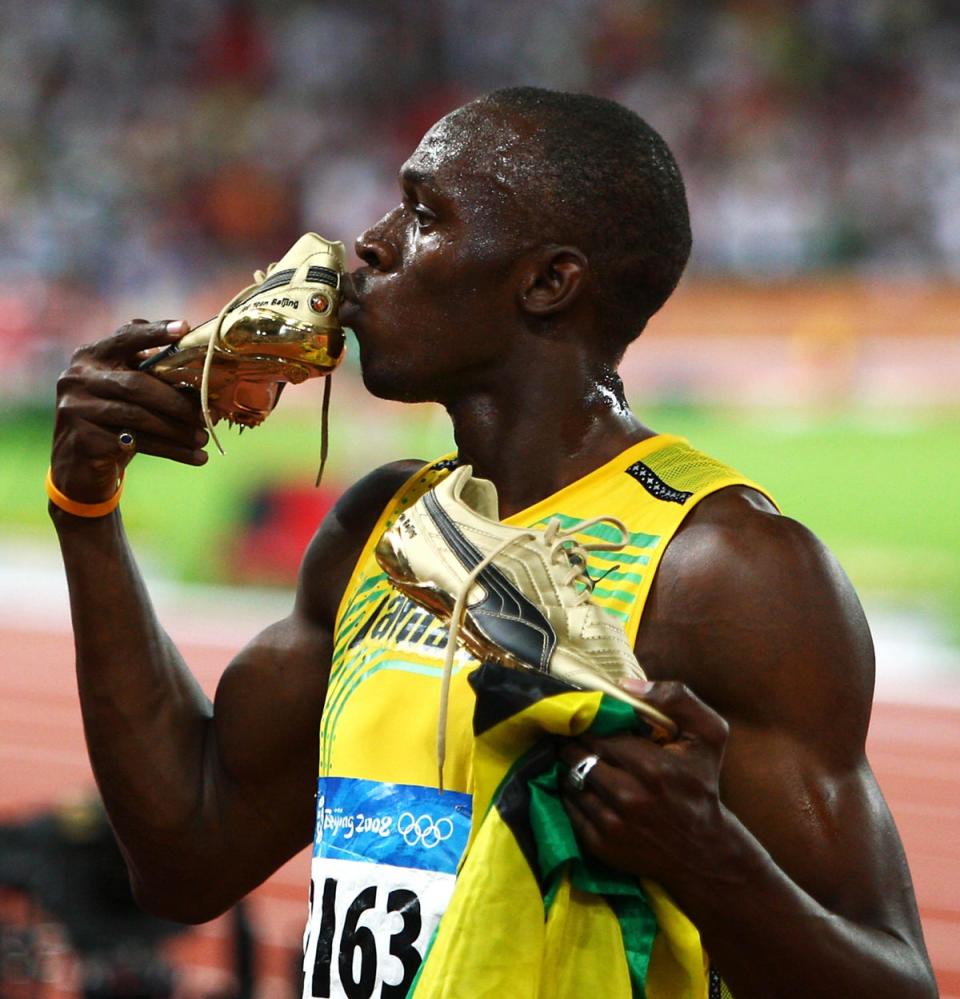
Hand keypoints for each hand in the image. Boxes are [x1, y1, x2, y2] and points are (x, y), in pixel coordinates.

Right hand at [51, 320, 207, 503]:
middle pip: (136, 384)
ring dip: (177, 429)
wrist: (80, 465)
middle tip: (207, 414)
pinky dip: (171, 450)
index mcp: (91, 356)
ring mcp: (75, 409)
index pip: (125, 338)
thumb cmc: (114, 421)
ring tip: (204, 438)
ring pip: (137, 416)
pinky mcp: (82, 439)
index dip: (155, 333)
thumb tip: (204, 374)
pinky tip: (195, 456)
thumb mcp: (126, 393)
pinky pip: (135, 444)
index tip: (185, 328)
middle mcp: (78, 378)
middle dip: (177, 401)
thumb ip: (150, 374)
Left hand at [559, 679, 733, 886]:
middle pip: (578, 756)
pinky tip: (581, 785)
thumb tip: (626, 685)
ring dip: (569, 766)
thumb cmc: (701, 785)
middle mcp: (628, 796)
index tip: (585, 716)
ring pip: (569, 780)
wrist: (702, 851)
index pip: (598, 734)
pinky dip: (570, 793)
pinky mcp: (600, 845)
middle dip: (573, 742)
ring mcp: (612, 823)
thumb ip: (677, 699)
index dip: (588, 723)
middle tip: (574, 735)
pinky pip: (569, 808)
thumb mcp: (708, 735)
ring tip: (575, 757)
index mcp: (652, 766)